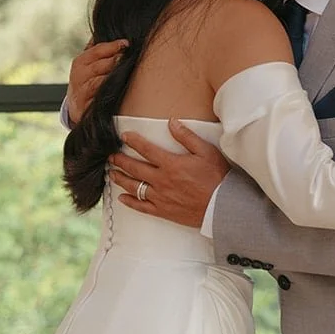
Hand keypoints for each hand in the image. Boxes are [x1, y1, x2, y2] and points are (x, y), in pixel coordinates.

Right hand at [66, 39, 129, 123]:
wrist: (76, 106)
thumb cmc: (87, 80)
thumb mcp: (88, 63)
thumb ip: (99, 48)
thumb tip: (113, 32)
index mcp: (80, 62)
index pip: (98, 50)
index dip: (113, 46)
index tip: (126, 43)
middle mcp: (79, 76)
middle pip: (100, 66)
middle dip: (115, 62)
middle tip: (127, 57)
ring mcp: (81, 92)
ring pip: (100, 83)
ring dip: (113, 78)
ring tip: (124, 74)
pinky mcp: (85, 107)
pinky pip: (99, 100)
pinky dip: (108, 95)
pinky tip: (117, 92)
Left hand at [109, 120, 230, 228]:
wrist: (223, 207)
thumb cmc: (217, 178)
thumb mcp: (206, 151)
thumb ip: (187, 137)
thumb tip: (172, 122)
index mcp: (171, 164)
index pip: (146, 149)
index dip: (134, 141)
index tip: (124, 136)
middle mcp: (161, 180)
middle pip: (135, 168)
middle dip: (121, 161)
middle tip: (111, 157)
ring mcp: (161, 197)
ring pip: (134, 187)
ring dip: (121, 179)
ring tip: (112, 174)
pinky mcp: (163, 211)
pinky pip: (142, 207)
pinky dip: (130, 202)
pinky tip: (122, 198)